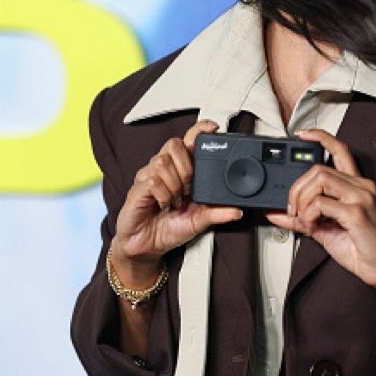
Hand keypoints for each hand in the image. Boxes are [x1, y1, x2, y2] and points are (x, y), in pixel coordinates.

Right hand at [110, 119, 241, 284]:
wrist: (148, 247)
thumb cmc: (170, 229)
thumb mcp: (199, 221)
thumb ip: (217, 213)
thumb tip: (238, 210)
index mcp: (180, 170)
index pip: (188, 140)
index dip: (199, 129)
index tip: (213, 128)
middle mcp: (164, 169)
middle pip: (174, 144)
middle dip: (186, 167)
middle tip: (189, 189)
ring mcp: (149, 176)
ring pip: (163, 162)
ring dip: (174, 184)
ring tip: (175, 201)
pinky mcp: (138, 188)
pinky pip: (153, 180)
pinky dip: (163, 194)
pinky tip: (164, 205)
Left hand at [266, 128, 375, 293]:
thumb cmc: (363, 249)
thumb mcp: (326, 230)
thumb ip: (302, 218)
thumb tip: (277, 213)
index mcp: (356, 186)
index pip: (340, 150)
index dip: (320, 138)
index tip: (302, 136)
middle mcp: (360, 186)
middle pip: (318, 168)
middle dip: (296, 188)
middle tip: (293, 209)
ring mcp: (360, 198)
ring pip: (319, 179)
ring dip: (302, 200)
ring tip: (305, 219)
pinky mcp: (357, 213)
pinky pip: (321, 203)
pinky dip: (309, 215)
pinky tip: (313, 227)